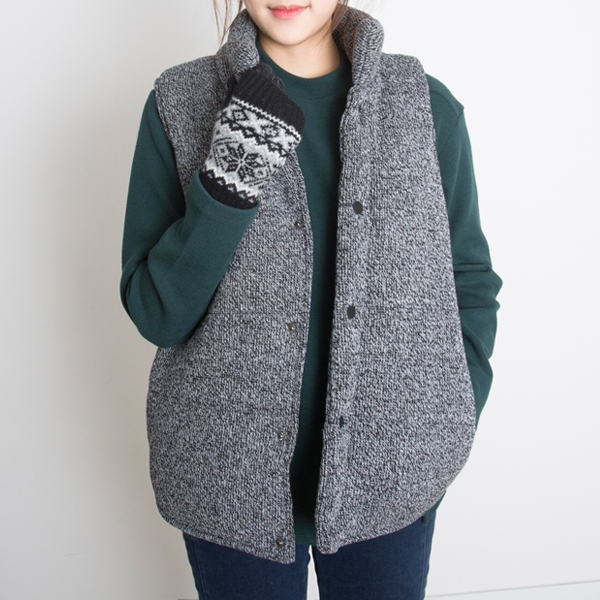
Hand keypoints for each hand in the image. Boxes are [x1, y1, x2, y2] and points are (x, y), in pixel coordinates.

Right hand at [200, 64, 304, 208]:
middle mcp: (271, 95)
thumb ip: (236, 91)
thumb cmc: (229, 140)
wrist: (242, 168)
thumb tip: (239, 78)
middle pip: (275, 86)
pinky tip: (274, 135)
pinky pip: (294, 118)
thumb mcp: (225, 110)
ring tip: (265, 130)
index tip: (253, 93)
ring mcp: (286, 112)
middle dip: (268, 97)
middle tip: (259, 115)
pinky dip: (287, 124)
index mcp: (252, 88)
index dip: (257, 83)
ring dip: (277, 111)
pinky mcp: (296, 127)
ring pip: (285, 102)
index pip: (262, 73)